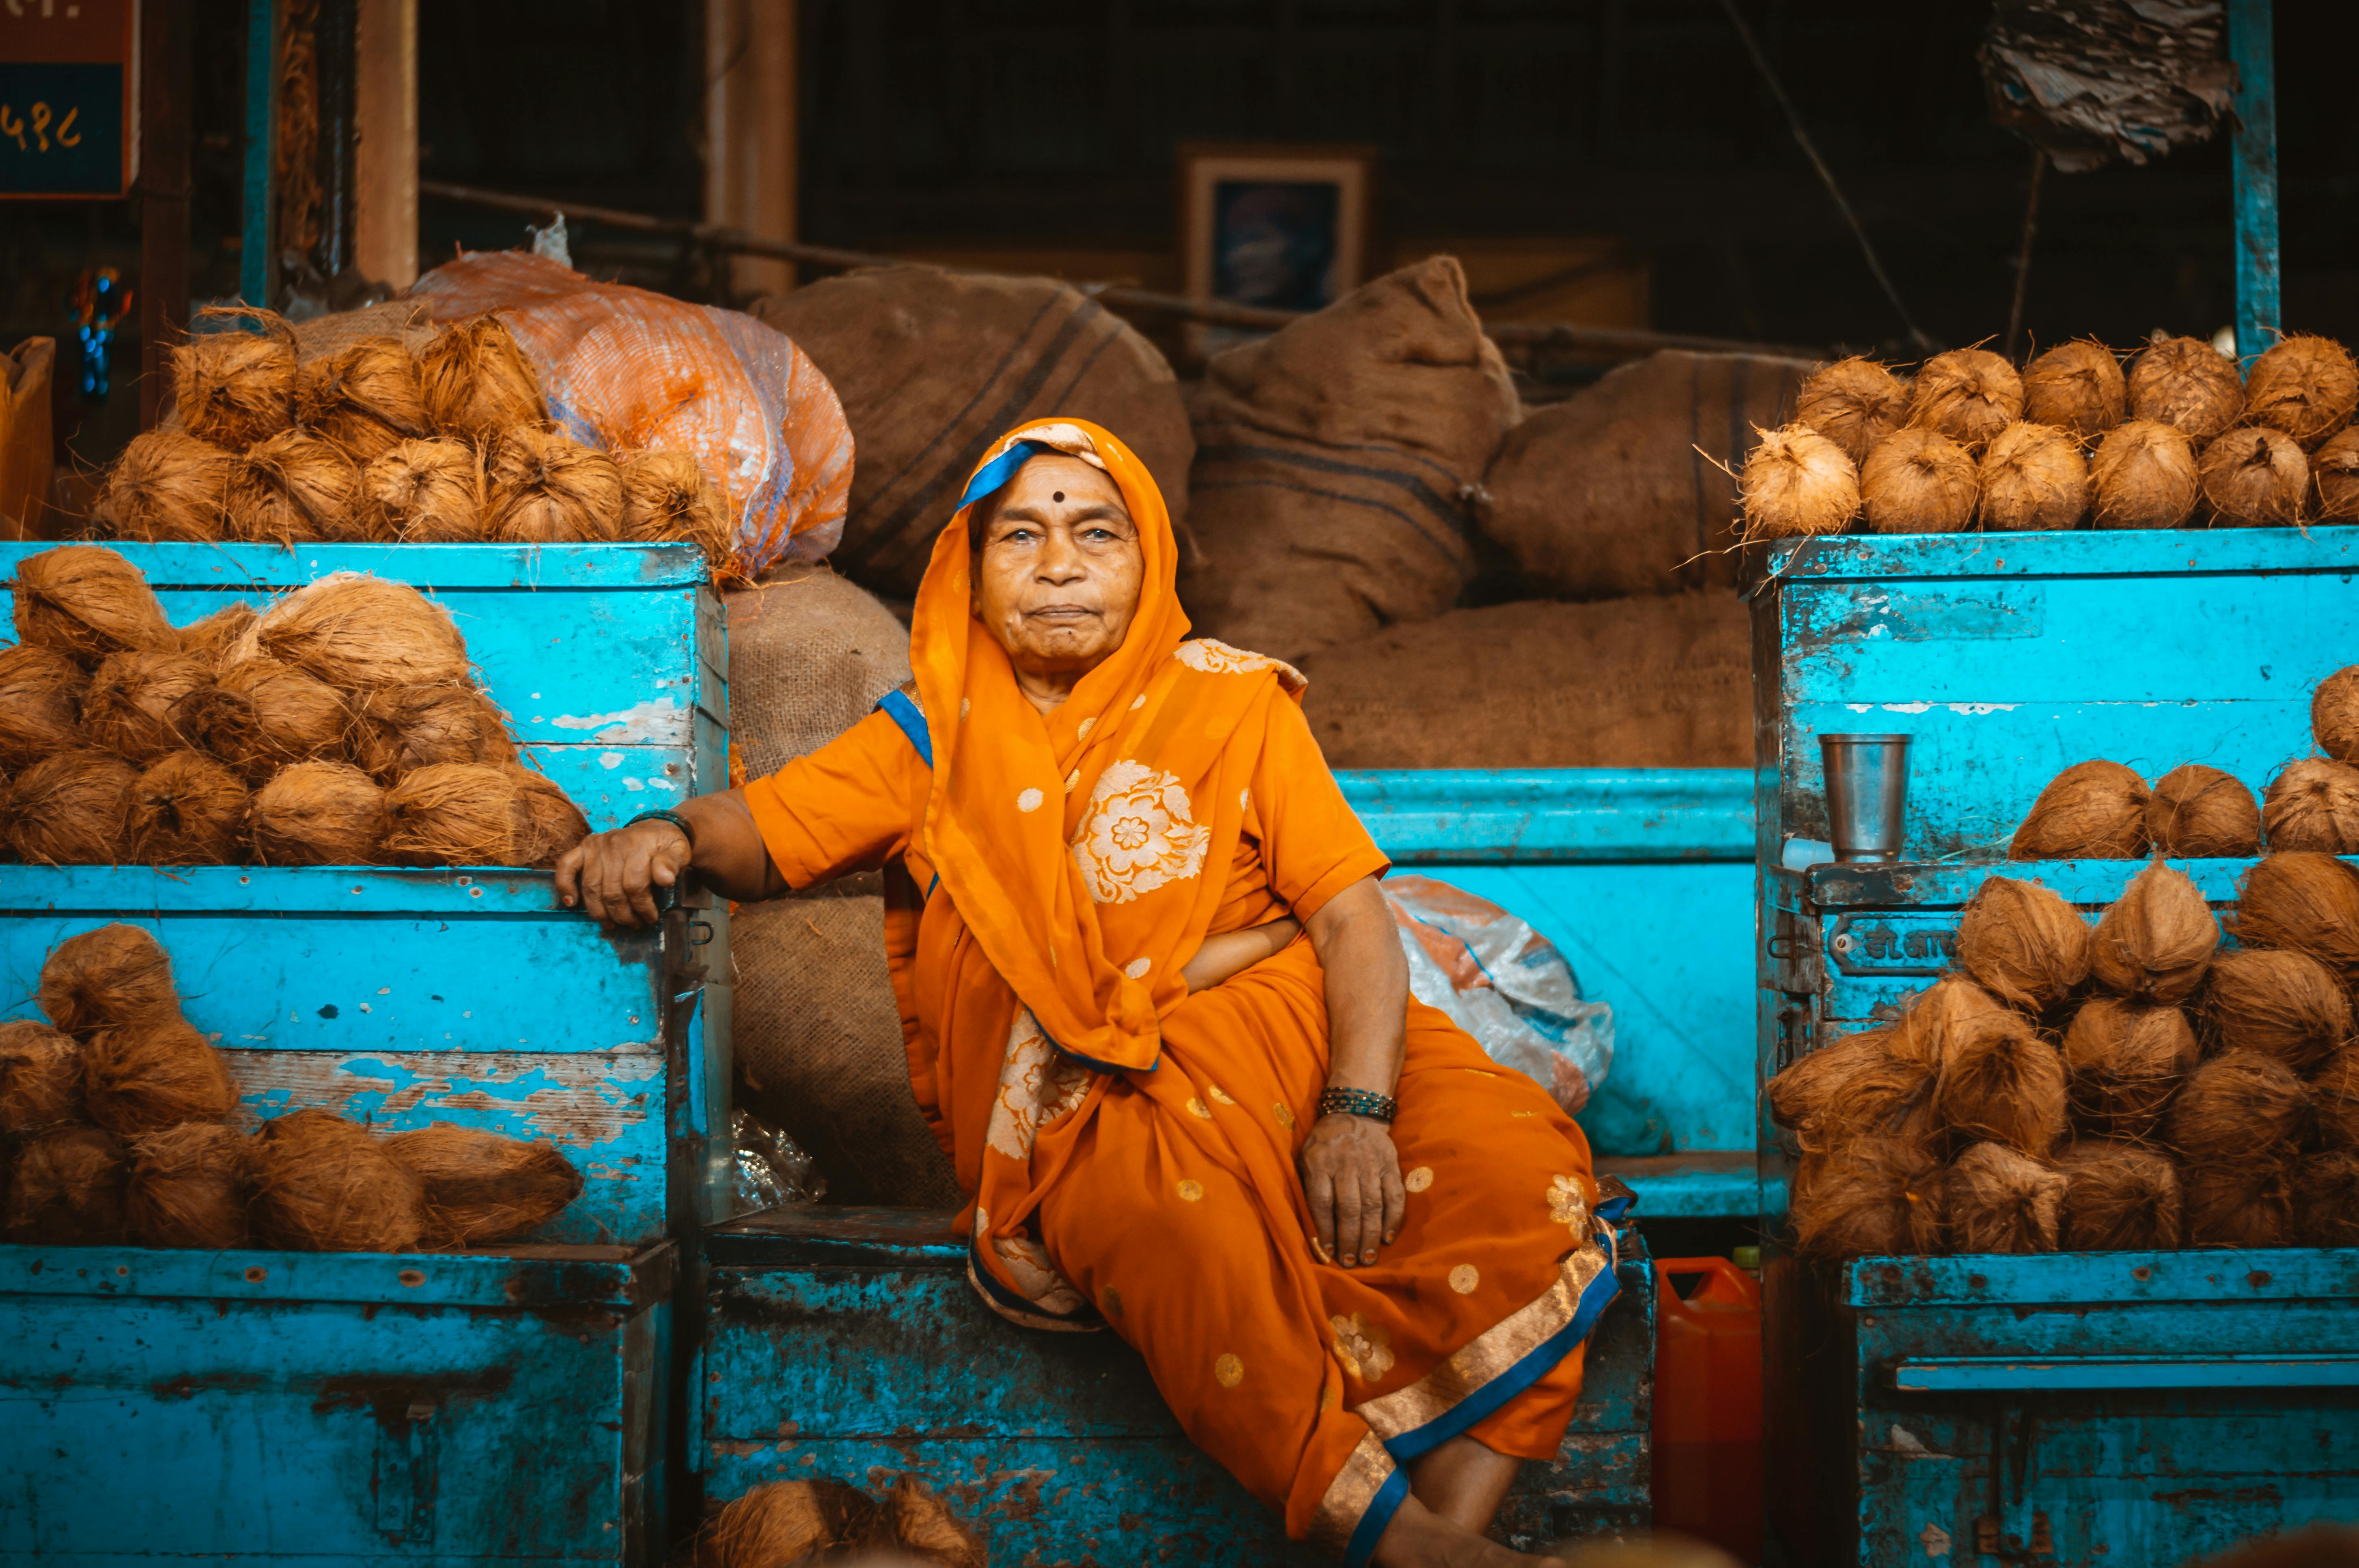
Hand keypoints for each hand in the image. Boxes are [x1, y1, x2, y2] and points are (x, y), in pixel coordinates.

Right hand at [553, 821, 691, 926]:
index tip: (651, 918)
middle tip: (634, 924)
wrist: (656, 828)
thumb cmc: (667, 844)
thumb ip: (672, 863)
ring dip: (601, 911)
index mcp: (637, 845)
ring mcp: (596, 846)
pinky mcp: (584, 847)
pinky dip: (565, 885)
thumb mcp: (679, 851)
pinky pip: (566, 865)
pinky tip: (571, 903)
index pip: (634, 885)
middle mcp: (613, 844)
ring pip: (591, 888)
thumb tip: (665, 879)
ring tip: (613, 923)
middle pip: (612, 891)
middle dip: (623, 914)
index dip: (642, 907)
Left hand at [1299, 1112, 1405, 1268]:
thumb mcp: (1306, 1156)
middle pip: (1348, 1207)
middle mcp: (1345, 1163)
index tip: (1326, 1252)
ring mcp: (1370, 1163)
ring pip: (1372, 1205)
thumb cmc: (1325, 1142)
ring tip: (1367, 1258)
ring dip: (1370, 1235)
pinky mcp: (1390, 1164)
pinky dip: (1393, 1219)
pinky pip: (1394, 1195)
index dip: (1324, 1229)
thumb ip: (1308, 1185)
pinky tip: (1387, 1238)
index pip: (1321, 1201)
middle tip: (1349, 1262)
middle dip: (1349, 1239)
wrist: (1355, 1111)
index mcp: (1320, 1161)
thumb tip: (1309, 1226)